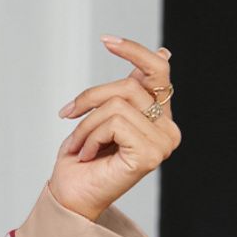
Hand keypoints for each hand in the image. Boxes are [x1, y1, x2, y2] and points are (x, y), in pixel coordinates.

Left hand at [50, 37, 180, 220]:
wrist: (69, 196)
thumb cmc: (82, 159)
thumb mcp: (104, 114)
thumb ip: (131, 89)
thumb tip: (164, 53)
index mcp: (160, 117)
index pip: (158, 71)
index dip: (134, 51)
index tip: (106, 40)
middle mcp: (168, 129)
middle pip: (128, 85)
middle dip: (90, 98)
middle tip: (68, 114)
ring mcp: (163, 143)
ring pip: (117, 105)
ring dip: (86, 124)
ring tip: (79, 145)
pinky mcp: (150, 154)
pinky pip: (114, 123)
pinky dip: (91, 137)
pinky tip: (88, 155)